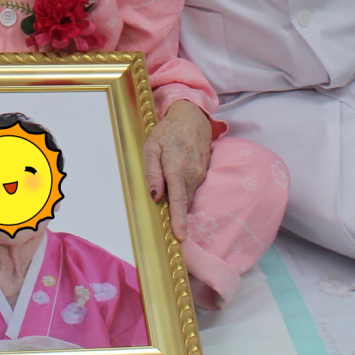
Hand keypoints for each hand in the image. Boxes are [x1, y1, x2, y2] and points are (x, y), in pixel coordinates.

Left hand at [142, 101, 212, 238]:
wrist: (192, 118)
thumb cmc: (167, 131)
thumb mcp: (152, 147)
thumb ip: (152, 172)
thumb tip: (154, 196)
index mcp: (177, 169)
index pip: (178, 200)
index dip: (179, 219)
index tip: (180, 236)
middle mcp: (192, 175)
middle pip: (184, 203)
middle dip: (178, 216)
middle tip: (169, 227)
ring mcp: (200, 174)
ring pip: (188, 196)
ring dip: (180, 202)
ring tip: (170, 199)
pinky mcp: (203, 173)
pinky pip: (192, 189)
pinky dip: (184, 192)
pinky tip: (176, 184)